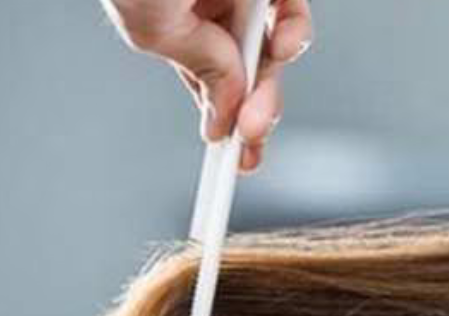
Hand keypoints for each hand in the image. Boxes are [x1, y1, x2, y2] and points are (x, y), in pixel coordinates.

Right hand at [102, 0, 315, 173]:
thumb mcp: (155, 29)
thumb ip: (199, 70)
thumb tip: (228, 113)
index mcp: (175, 22)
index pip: (208, 83)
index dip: (227, 125)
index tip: (241, 166)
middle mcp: (210, 5)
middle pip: (249, 70)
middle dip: (257, 107)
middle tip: (256, 136)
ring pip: (276, 45)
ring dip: (277, 73)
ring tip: (264, 85)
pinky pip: (292, 7)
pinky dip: (294, 29)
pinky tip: (283, 39)